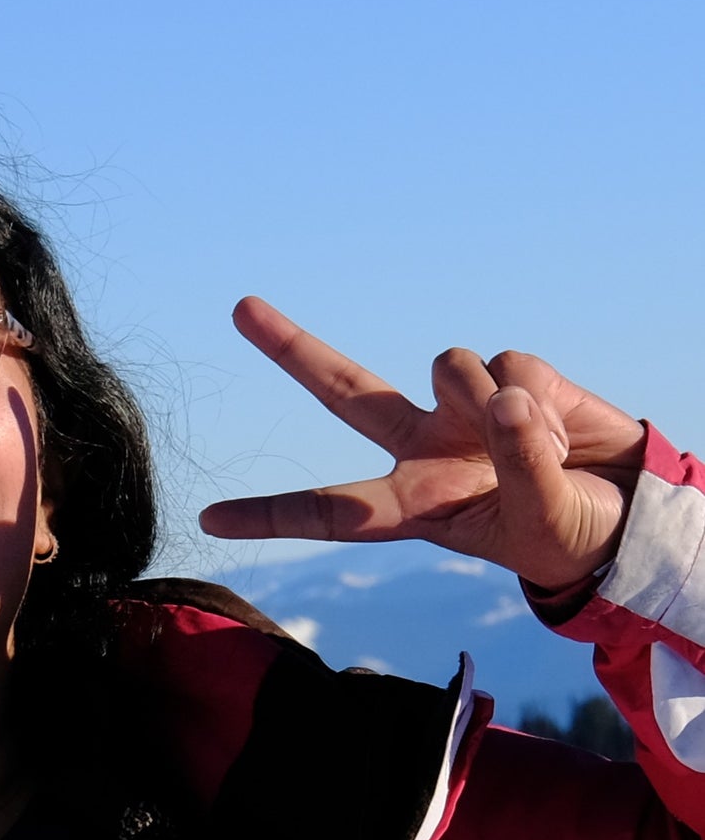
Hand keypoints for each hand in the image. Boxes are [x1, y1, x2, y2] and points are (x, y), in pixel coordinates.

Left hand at [197, 298, 647, 588]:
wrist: (631, 509)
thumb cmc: (572, 531)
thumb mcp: (544, 521)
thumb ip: (520, 464)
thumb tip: (498, 394)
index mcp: (414, 505)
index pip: (331, 512)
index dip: (271, 515)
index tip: (208, 520)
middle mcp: (421, 447)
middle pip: (344, 388)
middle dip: (293, 347)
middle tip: (240, 307)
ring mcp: (458, 406)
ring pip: (448, 366)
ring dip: (490, 397)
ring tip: (536, 441)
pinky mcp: (506, 374)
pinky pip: (508, 363)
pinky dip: (541, 394)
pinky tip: (558, 422)